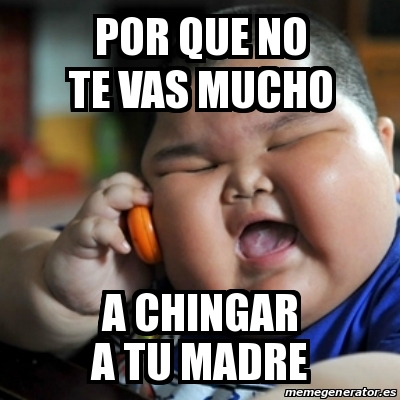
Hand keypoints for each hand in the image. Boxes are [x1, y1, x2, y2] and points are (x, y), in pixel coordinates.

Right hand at [43, 172, 155, 314]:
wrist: (84, 300)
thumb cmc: (119, 276)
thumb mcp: (149, 261)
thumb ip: (163, 246)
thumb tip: (192, 243)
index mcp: (122, 213)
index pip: (132, 184)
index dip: (148, 187)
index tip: (165, 198)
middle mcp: (103, 213)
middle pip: (116, 183)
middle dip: (136, 188)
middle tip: (153, 201)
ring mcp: (87, 224)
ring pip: (101, 197)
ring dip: (123, 199)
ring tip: (141, 215)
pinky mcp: (76, 241)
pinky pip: (90, 227)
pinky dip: (110, 233)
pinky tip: (124, 247)